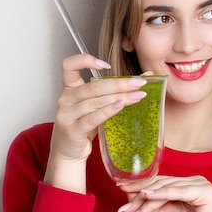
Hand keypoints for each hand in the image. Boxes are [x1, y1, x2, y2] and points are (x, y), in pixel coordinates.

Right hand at [44, 54, 146, 192]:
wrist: (69, 151)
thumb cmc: (84, 124)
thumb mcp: (96, 104)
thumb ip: (115, 90)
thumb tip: (146, 76)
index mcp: (70, 88)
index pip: (69, 65)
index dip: (85, 60)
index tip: (107, 65)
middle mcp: (65, 99)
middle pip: (93, 86)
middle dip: (120, 84)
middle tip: (139, 83)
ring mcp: (66, 115)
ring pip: (95, 101)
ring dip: (120, 97)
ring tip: (138, 96)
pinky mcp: (72, 130)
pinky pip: (92, 118)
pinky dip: (108, 111)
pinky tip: (121, 106)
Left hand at [117, 176, 211, 211]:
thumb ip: (145, 199)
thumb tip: (126, 188)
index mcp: (187, 183)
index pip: (160, 181)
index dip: (140, 185)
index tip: (120, 188)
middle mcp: (196, 180)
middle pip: (162, 183)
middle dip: (140, 195)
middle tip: (124, 207)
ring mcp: (203, 184)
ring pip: (167, 187)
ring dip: (146, 199)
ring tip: (131, 210)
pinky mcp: (207, 192)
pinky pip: (179, 191)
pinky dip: (162, 194)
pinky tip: (147, 197)